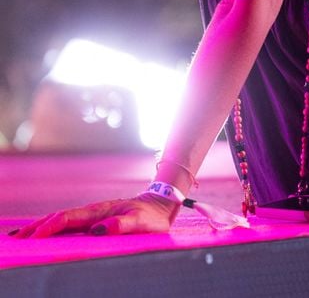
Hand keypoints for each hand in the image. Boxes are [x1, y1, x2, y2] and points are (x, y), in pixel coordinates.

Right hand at [10, 195, 178, 238]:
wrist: (159, 204)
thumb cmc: (151, 217)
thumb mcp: (141, 222)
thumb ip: (122, 225)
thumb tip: (98, 230)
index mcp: (99, 211)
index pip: (68, 218)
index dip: (51, 227)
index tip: (35, 237)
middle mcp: (92, 211)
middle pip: (58, 217)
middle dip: (36, 226)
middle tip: (16, 237)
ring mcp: (92, 214)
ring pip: (61, 219)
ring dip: (40, 226)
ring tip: (21, 234)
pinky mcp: (94, 219)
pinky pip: (68, 222)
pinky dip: (52, 226)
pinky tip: (45, 231)